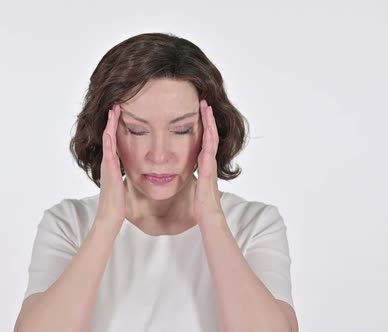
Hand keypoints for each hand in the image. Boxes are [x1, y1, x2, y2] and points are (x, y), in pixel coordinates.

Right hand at [95, 104, 126, 227]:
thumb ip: (125, 176)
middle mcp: (109, 162)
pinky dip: (109, 140)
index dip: (117, 127)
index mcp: (113, 165)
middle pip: (110, 136)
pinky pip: (109, 152)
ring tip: (113, 110)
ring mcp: (108, 166)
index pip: (115, 141)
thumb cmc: (117, 204)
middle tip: (115, 104)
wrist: (110, 216)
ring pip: (108, 140)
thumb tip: (132, 172)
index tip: (121, 114)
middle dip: (113, 120)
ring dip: (110, 125)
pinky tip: (109, 130)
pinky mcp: (110, 171)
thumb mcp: (122, 185)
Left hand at [193, 100, 224, 223]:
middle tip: (204, 104)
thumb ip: (188, 181)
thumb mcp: (191, 189)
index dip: (202, 128)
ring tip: (207, 107)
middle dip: (207, 120)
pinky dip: (210, 135)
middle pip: (209, 136)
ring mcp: (210, 164)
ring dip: (209, 122)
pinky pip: (209, 148)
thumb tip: (176, 177)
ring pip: (211, 138)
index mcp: (203, 166)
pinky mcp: (209, 168)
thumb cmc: (198, 206)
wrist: (208, 217)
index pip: (203, 142)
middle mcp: (208, 162)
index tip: (198, 114)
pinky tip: (207, 125)